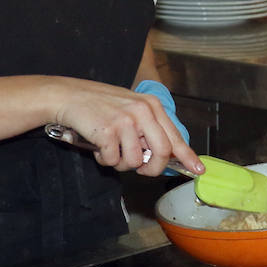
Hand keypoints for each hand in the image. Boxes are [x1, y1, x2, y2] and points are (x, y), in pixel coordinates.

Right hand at [53, 78, 202, 176]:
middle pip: (161, 153)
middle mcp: (142, 111)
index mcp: (152, 105)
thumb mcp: (131, 108)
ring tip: (111, 149)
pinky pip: (113, 161)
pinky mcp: (108, 131)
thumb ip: (149, 128)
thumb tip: (166, 155)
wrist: (69, 96)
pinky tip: (99, 146)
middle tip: (140, 170)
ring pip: (135, 161)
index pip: (175, 136)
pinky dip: (105, 160)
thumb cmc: (100, 104)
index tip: (197, 170)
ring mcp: (125, 121)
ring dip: (121, 163)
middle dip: (151, 169)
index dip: (187, 156)